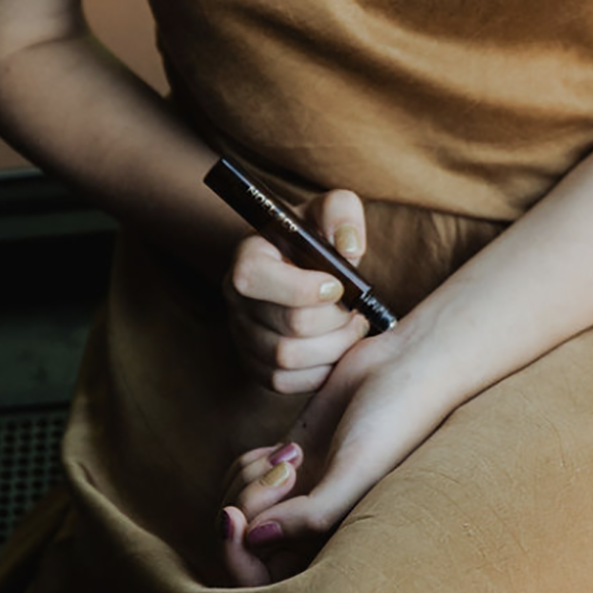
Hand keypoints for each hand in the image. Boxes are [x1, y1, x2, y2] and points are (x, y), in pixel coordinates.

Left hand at [216, 330, 454, 585]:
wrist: (405, 368)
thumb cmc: (395, 423)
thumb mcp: (357, 474)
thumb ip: (309, 517)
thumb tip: (251, 536)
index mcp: (335, 547)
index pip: (263, 580)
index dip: (236, 554)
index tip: (235, 515)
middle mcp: (313, 528)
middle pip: (243, 543)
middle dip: (245, 505)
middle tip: (282, 472)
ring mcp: (299, 495)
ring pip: (241, 508)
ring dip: (247, 479)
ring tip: (290, 456)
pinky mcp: (290, 462)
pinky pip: (245, 478)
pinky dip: (249, 462)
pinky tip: (284, 448)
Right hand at [222, 187, 369, 394]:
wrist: (301, 265)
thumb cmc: (317, 236)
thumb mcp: (331, 209)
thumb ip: (342, 213)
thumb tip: (350, 249)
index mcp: (248, 257)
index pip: (254, 278)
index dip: (301, 288)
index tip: (337, 285)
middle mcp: (236, 298)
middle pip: (285, 326)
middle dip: (334, 320)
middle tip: (357, 309)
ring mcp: (242, 335)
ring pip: (287, 360)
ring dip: (333, 348)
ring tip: (352, 327)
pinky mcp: (255, 365)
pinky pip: (285, 383)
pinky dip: (320, 371)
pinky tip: (337, 348)